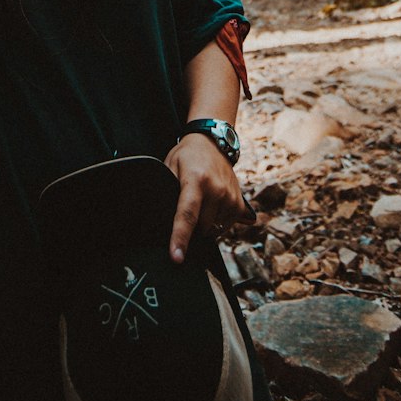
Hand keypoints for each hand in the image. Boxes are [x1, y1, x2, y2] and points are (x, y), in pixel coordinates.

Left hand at [164, 134, 250, 262]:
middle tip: (184, 213)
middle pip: (201, 228)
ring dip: (204, 227)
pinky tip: (210, 208)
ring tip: (199, 205)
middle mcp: (217, 190)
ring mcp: (231, 197)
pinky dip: (215, 225)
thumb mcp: (170, 166)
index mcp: (196, 180)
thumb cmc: (186, 156)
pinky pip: (225, 228)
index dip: (180, 238)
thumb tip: (160, 219)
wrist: (213, 143)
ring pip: (214, 231)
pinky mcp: (239, 204)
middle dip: (191, 230)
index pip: (187, 214)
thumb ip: (167, 191)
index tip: (176, 258)